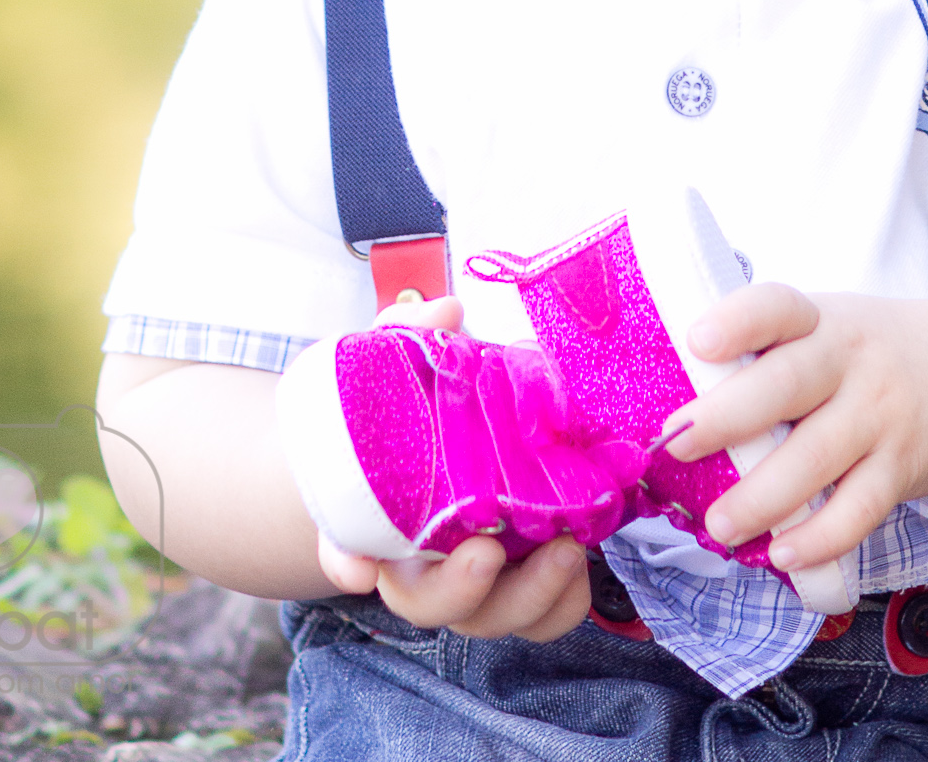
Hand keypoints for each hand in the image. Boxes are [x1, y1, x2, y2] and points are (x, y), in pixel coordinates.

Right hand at [312, 289, 592, 639]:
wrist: (449, 440)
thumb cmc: (416, 407)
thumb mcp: (403, 365)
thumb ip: (412, 336)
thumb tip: (448, 311)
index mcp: (375, 518)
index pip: (343, 550)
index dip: (344, 562)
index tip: (357, 568)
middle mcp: (421, 562)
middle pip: (427, 602)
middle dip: (458, 588)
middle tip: (488, 551)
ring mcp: (475, 578)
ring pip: (492, 616)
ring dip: (530, 595)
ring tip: (565, 549)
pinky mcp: (524, 579)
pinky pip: (544, 614)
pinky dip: (565, 599)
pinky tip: (584, 554)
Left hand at [660, 284, 927, 575]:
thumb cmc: (874, 352)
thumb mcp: (830, 327)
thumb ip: (773, 355)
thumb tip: (686, 402)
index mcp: (821, 319)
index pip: (777, 307)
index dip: (737, 321)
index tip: (697, 340)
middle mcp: (851, 360)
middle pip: (787, 385)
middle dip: (728, 417)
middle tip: (679, 446)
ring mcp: (880, 414)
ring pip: (816, 458)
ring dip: (762, 498)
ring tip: (719, 525)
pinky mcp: (903, 467)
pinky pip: (859, 509)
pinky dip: (820, 537)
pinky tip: (785, 553)